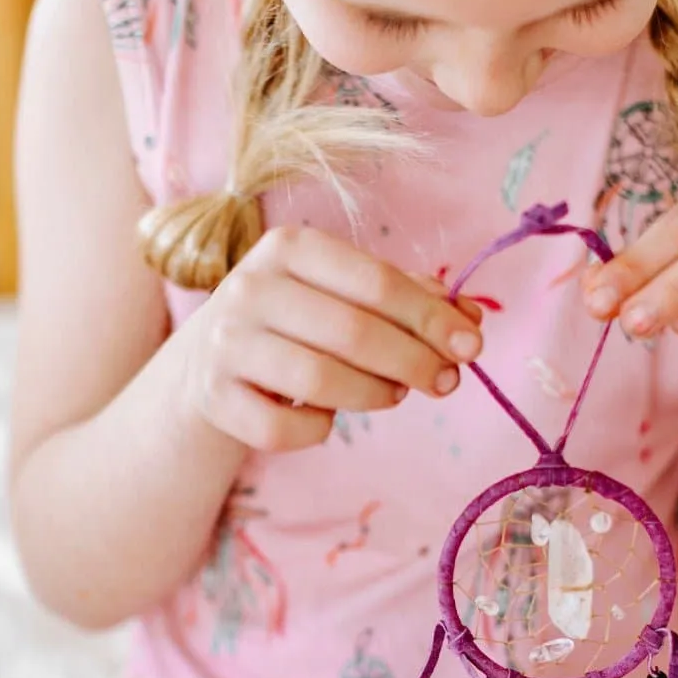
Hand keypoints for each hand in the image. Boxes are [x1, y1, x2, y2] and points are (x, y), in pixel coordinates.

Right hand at [183, 226, 482, 451]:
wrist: (206, 361)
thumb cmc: (296, 322)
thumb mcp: (342, 294)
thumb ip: (405, 299)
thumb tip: (469, 319)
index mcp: (290, 247)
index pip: (377, 282)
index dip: (431, 318)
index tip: (471, 346)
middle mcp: (251, 287)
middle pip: (353, 332)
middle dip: (414, 362)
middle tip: (445, 382)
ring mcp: (226, 343)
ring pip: (319, 380)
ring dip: (373, 395)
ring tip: (391, 394)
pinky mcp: (214, 396)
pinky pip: (282, 428)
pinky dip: (317, 430)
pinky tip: (325, 418)